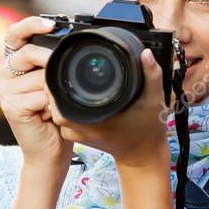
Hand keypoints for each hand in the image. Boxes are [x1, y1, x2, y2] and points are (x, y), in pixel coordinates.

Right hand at [0, 16, 72, 169]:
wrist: (48, 151)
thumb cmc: (54, 116)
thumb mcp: (52, 82)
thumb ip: (49, 62)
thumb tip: (63, 41)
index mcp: (9, 65)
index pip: (15, 35)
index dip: (31, 25)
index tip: (51, 24)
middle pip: (30, 54)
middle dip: (52, 65)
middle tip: (63, 82)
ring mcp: (1, 90)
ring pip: (41, 76)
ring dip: (55, 91)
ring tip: (52, 106)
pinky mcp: (9, 105)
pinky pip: (41, 94)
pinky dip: (53, 105)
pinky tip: (48, 115)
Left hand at [48, 48, 170, 168]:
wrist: (143, 155)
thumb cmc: (148, 130)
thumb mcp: (154, 100)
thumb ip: (152, 76)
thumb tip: (146, 53)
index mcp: (96, 121)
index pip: (59, 103)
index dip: (56, 85)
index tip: (62, 68)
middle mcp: (84, 130)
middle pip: (54, 107)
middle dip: (55, 89)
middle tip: (62, 71)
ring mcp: (81, 136)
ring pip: (57, 115)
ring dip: (58, 100)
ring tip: (66, 81)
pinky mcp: (81, 137)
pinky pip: (64, 122)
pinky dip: (64, 109)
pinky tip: (72, 97)